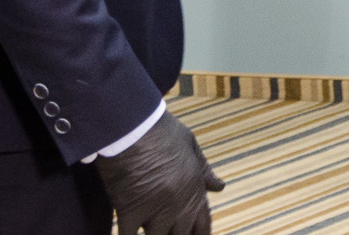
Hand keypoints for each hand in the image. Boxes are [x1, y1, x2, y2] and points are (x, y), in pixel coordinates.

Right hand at [95, 109, 224, 234]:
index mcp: (195, 191)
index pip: (203, 227)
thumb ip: (204, 170)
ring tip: (147, 228)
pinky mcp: (130, 211)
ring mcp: (154, 212)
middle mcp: (178, 207)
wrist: (133, 125)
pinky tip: (128, 231)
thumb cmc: (160, 130)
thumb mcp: (189, 145)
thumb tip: (219, 187)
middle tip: (166, 231)